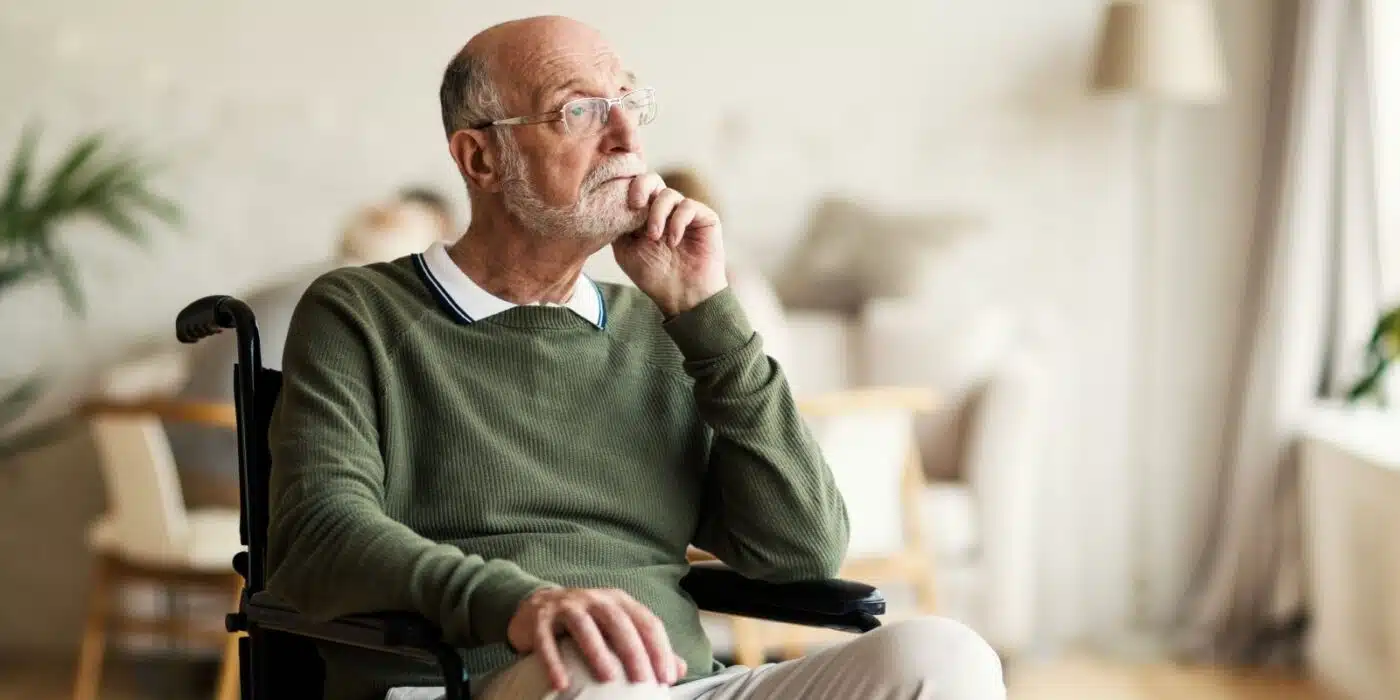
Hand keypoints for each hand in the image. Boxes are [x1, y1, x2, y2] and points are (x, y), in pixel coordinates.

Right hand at [506, 587, 686, 690]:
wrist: (536, 607)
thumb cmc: (586, 624)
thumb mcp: (618, 630)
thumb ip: (647, 647)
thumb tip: (681, 668)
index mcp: (619, 601)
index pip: (647, 622)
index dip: (660, 649)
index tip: (668, 678)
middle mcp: (595, 599)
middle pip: (619, 622)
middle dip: (633, 651)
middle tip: (643, 681)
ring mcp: (567, 606)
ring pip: (584, 626)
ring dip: (596, 651)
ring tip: (608, 678)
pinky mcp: (541, 618)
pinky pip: (546, 640)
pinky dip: (553, 661)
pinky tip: (561, 683)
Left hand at [611, 173, 727, 316]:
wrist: (683, 296)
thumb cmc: (654, 277)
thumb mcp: (626, 250)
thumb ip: (619, 225)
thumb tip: (612, 202)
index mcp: (645, 215)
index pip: (635, 188)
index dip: (627, 188)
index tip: (623, 204)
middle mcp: (665, 210)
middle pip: (652, 179)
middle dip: (641, 187)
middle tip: (636, 204)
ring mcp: (685, 212)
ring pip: (668, 194)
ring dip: (657, 214)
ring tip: (654, 237)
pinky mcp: (705, 217)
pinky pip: (688, 206)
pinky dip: (677, 222)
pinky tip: (673, 242)